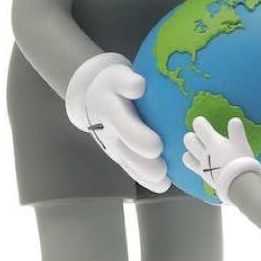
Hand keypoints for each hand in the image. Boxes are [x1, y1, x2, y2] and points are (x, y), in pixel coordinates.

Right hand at [65, 53, 168, 192]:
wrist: (95, 100)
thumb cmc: (113, 84)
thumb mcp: (117, 76)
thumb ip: (127, 81)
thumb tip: (140, 85)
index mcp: (111, 113)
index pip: (125, 129)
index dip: (139, 140)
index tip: (157, 146)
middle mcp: (112, 135)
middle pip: (128, 155)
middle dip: (145, 165)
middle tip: (163, 171)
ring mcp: (116, 149)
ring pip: (131, 168)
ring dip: (147, 177)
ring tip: (165, 182)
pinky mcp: (122, 157)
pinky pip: (134, 172)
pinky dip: (148, 180)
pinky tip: (164, 184)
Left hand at [182, 116, 260, 202]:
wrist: (239, 185)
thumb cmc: (241, 162)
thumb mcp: (242, 144)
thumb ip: (237, 131)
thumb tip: (234, 120)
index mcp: (213, 141)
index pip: (199, 126)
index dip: (200, 122)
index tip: (204, 123)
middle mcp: (204, 152)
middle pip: (188, 140)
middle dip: (192, 137)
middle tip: (202, 139)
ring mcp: (202, 165)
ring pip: (186, 156)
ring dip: (190, 152)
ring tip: (199, 152)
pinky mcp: (204, 176)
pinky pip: (192, 167)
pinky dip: (194, 164)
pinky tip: (203, 165)